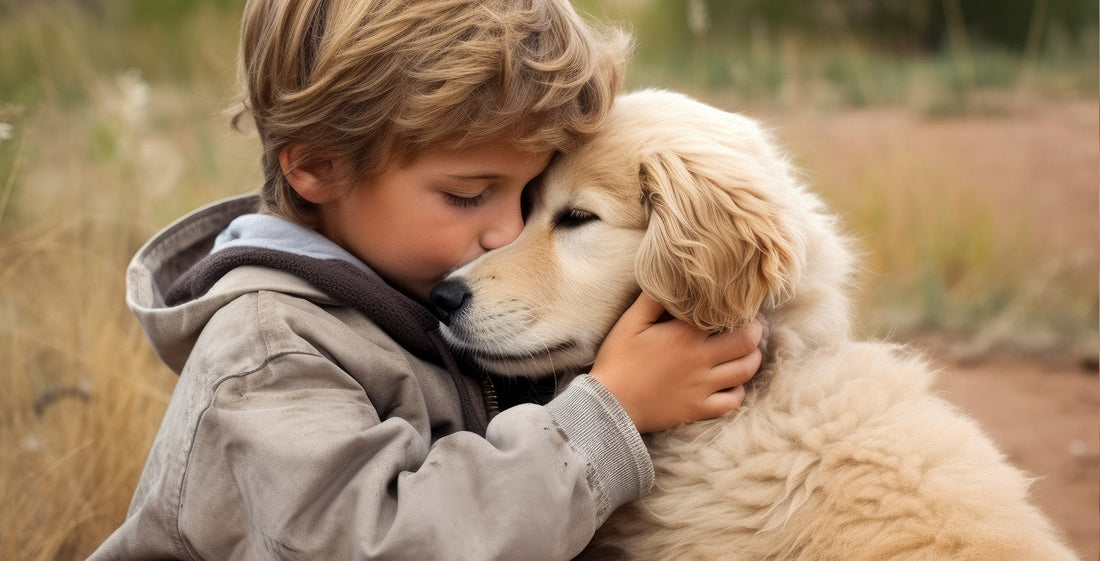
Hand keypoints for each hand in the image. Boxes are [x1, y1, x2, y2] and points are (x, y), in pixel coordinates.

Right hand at [589, 293, 762, 433]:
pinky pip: (733, 401)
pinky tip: (731, 383)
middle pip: (747, 342)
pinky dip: (738, 391)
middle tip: (751, 326)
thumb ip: (653, 299)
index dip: (737, 309)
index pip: (727, 316)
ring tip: (747, 351)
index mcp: (685, 335)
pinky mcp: (699, 409)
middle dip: (755, 331)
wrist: (608, 405)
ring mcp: (702, 386)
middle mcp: (700, 359)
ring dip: (752, 358)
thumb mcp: (630, 323)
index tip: (738, 305)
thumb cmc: (617, 360)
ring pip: (746, 371)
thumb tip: (671, 280)